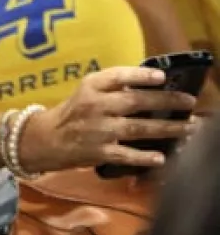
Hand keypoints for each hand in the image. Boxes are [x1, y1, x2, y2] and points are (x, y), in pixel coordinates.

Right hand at [20, 66, 195, 172]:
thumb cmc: (72, 113)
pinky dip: (144, 157)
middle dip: (166, 101)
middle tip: (189, 102)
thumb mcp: (86, 92)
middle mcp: (95, 106)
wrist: (45, 138)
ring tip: (189, 128)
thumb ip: (112, 87)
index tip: (162, 77)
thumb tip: (150, 86)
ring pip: (138, 128)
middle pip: (136, 102)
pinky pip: (126, 155)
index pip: (118, 76)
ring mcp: (98, 130)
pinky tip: (161, 158)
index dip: (141, 76)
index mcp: (90, 86)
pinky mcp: (99, 152)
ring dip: (167, 129)